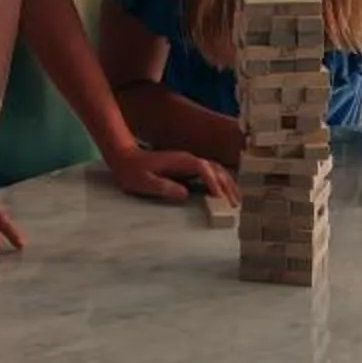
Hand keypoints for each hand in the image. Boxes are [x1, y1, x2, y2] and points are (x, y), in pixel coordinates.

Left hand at [106, 144, 236, 205]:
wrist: (125, 158)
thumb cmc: (133, 171)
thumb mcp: (144, 182)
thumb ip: (163, 187)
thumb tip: (184, 194)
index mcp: (180, 161)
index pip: (202, 168)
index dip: (212, 181)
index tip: (218, 196)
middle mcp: (188, 159)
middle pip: (215, 169)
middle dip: (226, 185)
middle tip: (235, 204)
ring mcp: (189, 163)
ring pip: (215, 171)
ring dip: (227, 184)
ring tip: (236, 200)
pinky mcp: (188, 169)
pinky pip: (210, 174)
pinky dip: (220, 183)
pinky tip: (225, 195)